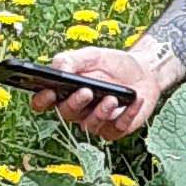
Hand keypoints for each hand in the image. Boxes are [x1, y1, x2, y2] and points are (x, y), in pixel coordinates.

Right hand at [29, 48, 164, 140]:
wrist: (143, 71)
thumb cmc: (113, 64)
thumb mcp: (93, 56)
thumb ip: (74, 59)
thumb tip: (59, 66)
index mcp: (66, 92)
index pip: (44, 102)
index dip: (42, 100)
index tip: (49, 92)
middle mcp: (77, 110)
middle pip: (66, 114)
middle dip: (75, 103)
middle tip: (87, 91)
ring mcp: (96, 121)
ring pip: (89, 125)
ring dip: (100, 112)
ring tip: (111, 98)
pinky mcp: (115, 128)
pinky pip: (116, 129)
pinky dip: (126, 115)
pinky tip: (134, 101)